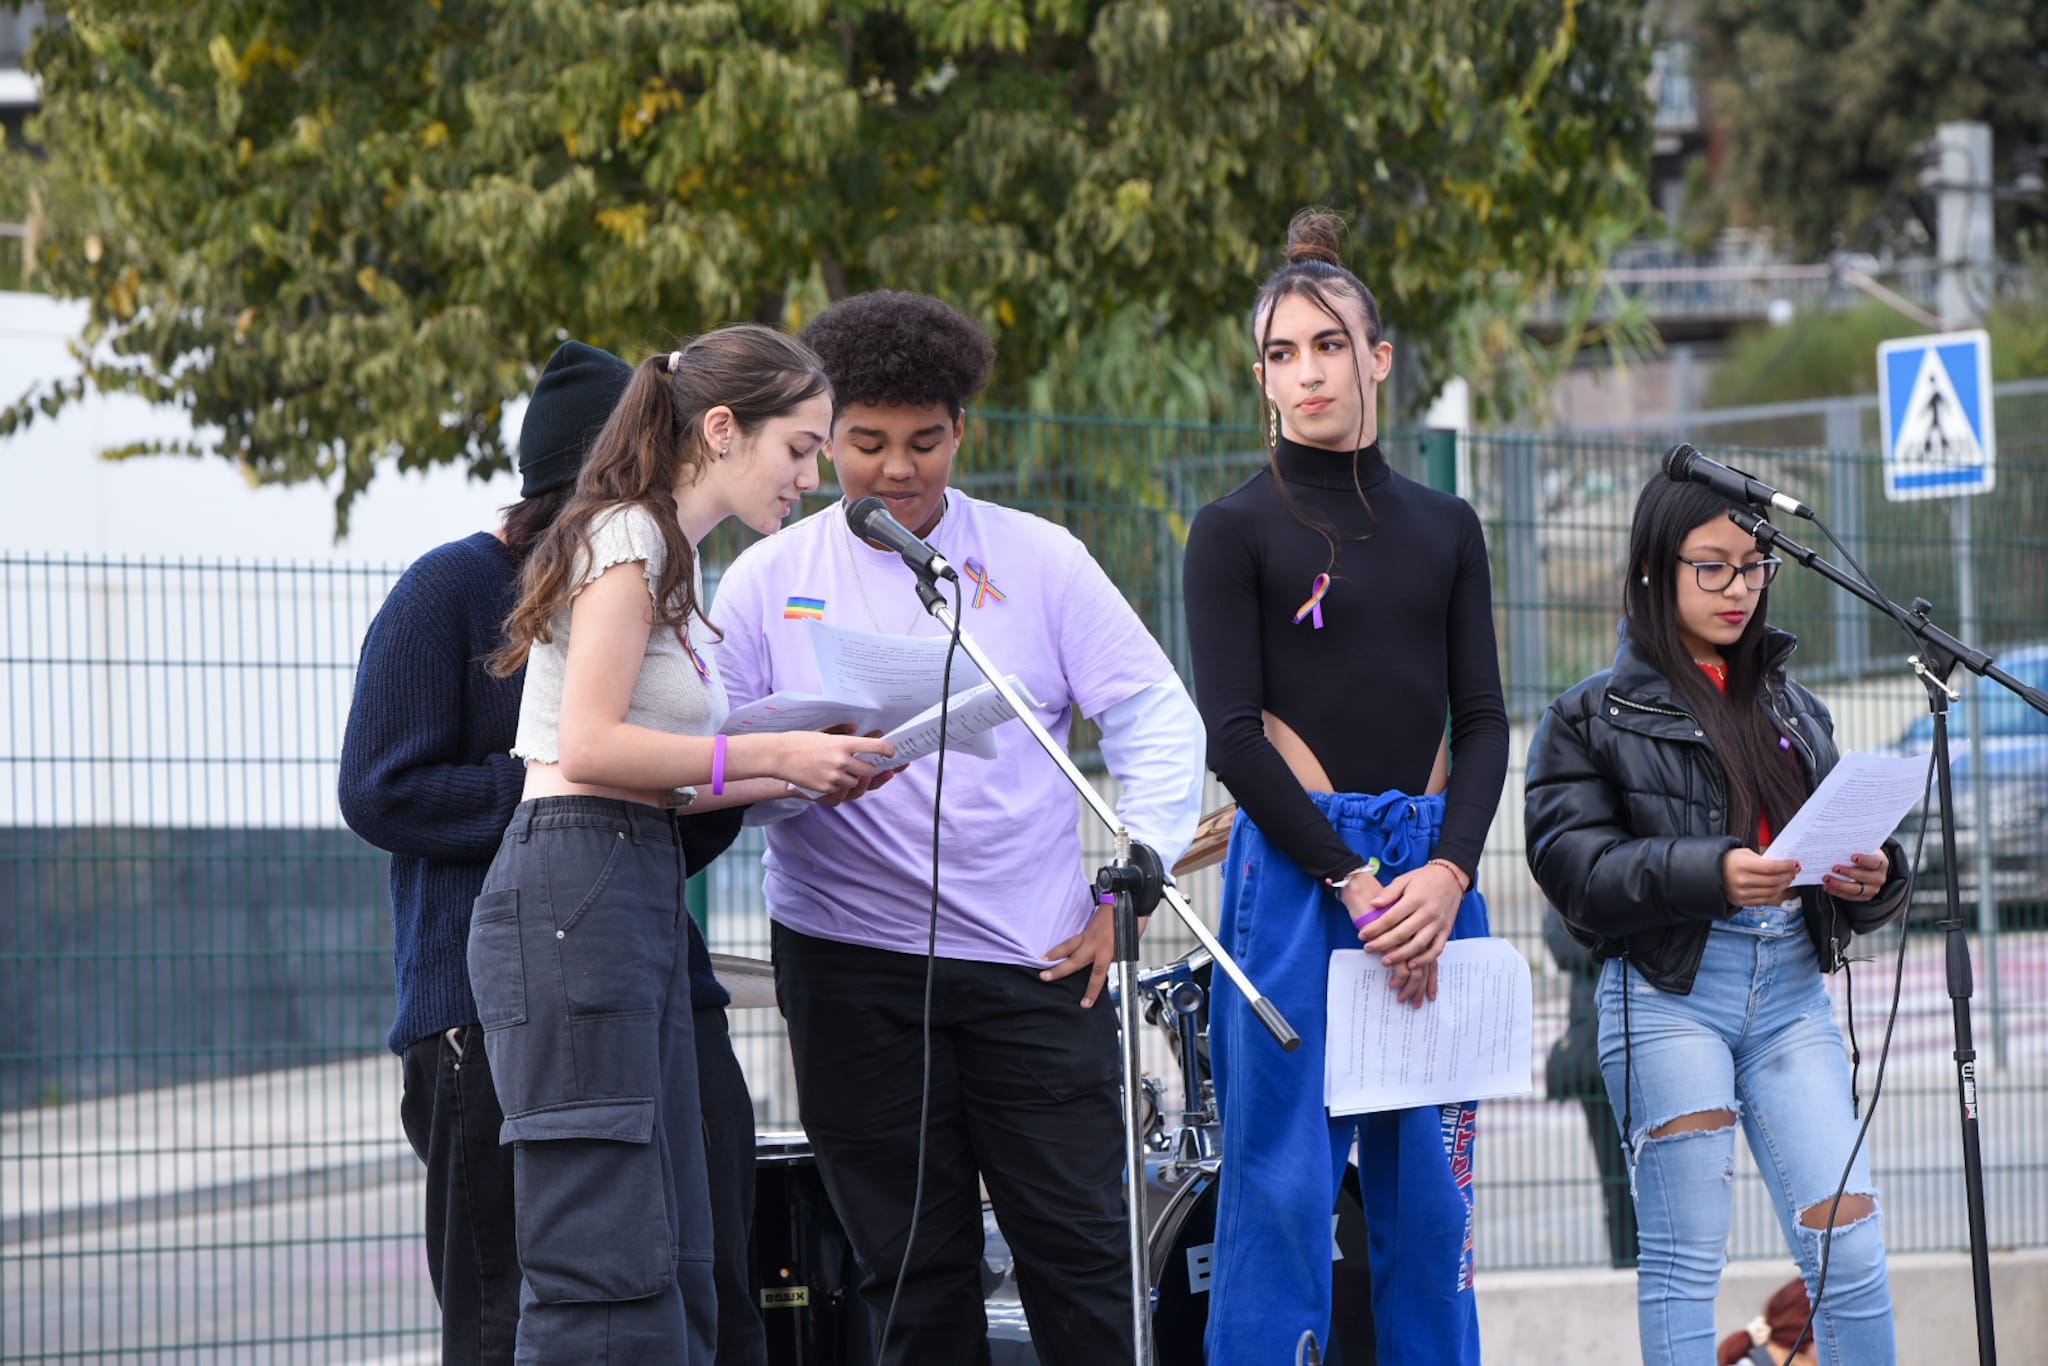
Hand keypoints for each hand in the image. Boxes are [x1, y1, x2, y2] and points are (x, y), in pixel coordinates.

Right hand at [774, 731, 895, 798]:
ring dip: (853, 779)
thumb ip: (842, 731)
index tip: (891, 752)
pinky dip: (838, 786)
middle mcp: (842, 760)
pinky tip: (827, 777)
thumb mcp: (823, 732)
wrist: (778, 756)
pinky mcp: (826, 788)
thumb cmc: (800, 741)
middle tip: (862, 765)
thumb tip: (857, 728)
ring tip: (839, 771)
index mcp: (843, 743)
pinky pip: (841, 791)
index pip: (875, 747)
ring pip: (856, 782)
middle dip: (868, 769)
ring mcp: (834, 776)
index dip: (887, 750)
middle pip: (869, 770)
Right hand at [1041, 903, 1146, 1007]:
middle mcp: (1095, 943)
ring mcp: (1089, 934)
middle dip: (1059, 971)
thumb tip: (1110, 963)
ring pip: (1068, 947)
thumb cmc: (1131, 919)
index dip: (1092, 989)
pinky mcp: (1087, 928)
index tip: (1085, 1003)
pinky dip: (1062, 946)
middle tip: (1045, 977)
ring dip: (1054, 954)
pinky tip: (1055, 950)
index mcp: (1108, 949)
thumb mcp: (1129, 943)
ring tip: (1042, 960)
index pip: (1098, 974)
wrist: (1128, 897)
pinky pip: (1072, 940)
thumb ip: (1117, 955)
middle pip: (1074, 960)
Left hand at [1358, 863, 1464, 1006]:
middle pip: (1403, 933)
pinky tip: (1411, 965)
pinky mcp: (1446, 930)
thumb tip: (1373, 904)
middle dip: (1383, 944)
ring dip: (1401, 955)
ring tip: (1385, 960)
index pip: (1391, 917)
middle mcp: (1428, 912)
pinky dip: (1425, 959)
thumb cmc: (1424, 878)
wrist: (1451, 877)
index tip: (1362, 935)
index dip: (1375, 928)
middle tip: (1368, 949)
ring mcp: (1438, 923)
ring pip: (1419, 945)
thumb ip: (1389, 892)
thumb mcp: (1405, 879)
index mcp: (1415, 898)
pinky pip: (1436, 949)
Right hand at [1721, 848, 1799, 906]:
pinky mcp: (1741, 902)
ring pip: (1772, 892)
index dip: (1786, 866)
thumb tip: (1784, 866)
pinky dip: (1775, 894)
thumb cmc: (1729, 860)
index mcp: (1742, 865)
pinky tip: (1779, 887)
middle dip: (1788, 875)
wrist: (1710, 873)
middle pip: (1774, 881)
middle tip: (1794, 870)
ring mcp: (1741, 893)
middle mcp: (1741, 881)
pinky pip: (1765, 900)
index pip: (1771, 867)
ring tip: (1788, 878)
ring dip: (1784, 885)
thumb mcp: (1744, 854)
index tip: (1794, 863)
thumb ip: (1763, 860)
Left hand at [1824, 850, 1888, 900]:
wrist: (1872, 868)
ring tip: (1827, 879)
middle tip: (1834, 868)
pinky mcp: (1865, 897)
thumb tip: (1836, 847)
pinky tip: (1827, 887)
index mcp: (1881, 864)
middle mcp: (1879, 878)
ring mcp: (1872, 889)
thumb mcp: (1864, 850)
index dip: (1864, 860)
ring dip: (1839, 884)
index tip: (1852, 857)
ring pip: (1856, 889)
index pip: (1874, 862)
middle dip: (1848, 872)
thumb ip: (1854, 850)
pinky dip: (1837, 892)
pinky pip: (1850, 896)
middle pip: (1864, 877)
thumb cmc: (1865, 857)